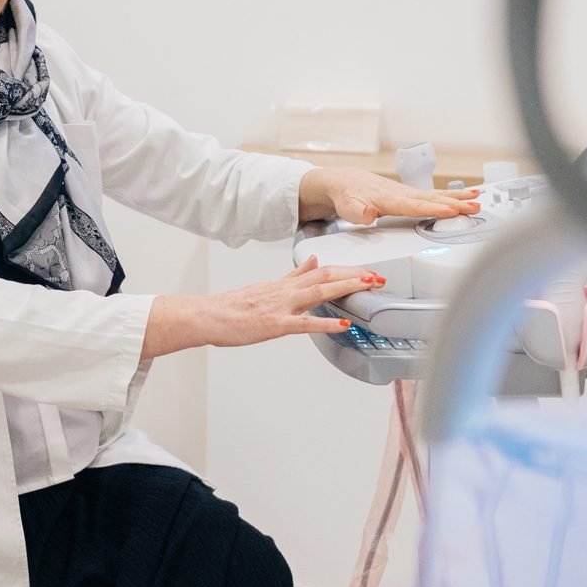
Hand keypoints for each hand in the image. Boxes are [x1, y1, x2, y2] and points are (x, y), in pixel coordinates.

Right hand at [143, 257, 385, 357]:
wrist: (208, 316)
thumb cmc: (233, 307)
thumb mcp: (266, 286)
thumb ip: (293, 276)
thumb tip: (315, 261)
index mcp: (284, 284)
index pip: (321, 271)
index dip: (346, 269)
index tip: (367, 270)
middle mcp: (285, 291)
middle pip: (325, 277)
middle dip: (354, 276)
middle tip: (378, 276)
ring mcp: (280, 307)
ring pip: (318, 293)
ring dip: (346, 288)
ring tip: (368, 287)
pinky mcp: (274, 325)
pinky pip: (304, 324)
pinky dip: (326, 323)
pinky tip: (344, 325)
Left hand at [300, 166, 477, 226]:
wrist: (340, 182)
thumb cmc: (344, 194)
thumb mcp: (345, 206)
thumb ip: (356, 212)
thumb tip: (369, 214)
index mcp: (388, 199)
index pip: (415, 206)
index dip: (434, 208)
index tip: (452, 210)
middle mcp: (400, 194)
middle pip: (432, 199)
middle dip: (455, 202)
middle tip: (475, 205)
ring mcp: (405, 194)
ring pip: (435, 195)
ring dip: (457, 197)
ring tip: (477, 198)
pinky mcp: (407, 195)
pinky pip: (432, 196)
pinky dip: (449, 196)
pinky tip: (463, 197)